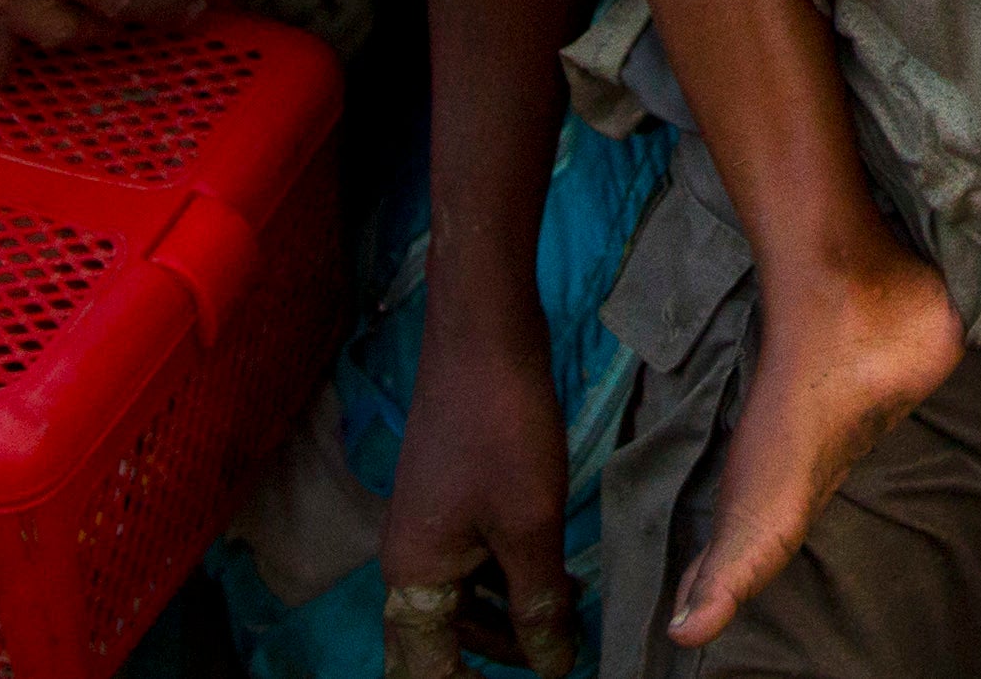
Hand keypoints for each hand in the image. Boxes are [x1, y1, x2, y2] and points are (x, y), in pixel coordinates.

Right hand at [381, 321, 582, 676]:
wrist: (483, 335)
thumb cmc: (501, 430)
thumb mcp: (530, 527)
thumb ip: (537, 605)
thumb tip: (551, 668)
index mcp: (414, 576)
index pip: (425, 668)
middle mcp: (410, 557)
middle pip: (448, 637)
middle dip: (503, 649)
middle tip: (562, 647)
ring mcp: (430, 525)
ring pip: (466, 598)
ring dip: (513, 611)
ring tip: (570, 609)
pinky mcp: (452, 498)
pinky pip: (476, 559)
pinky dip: (512, 574)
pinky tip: (556, 570)